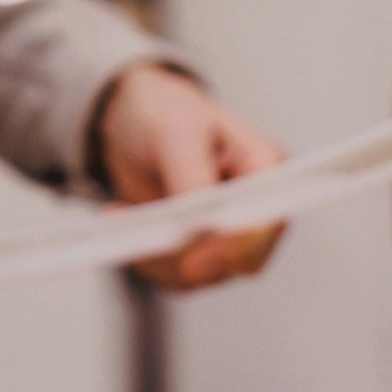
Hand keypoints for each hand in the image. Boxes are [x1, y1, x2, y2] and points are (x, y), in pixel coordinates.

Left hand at [96, 63, 286, 289]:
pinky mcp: (203, 251)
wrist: (138, 123)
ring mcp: (233, 233)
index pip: (268, 224)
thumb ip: (193, 179)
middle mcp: (258, 206)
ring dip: (158, 255)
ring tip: (123, 212)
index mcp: (267, 168)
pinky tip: (127, 222)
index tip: (190, 262)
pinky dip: (147, 259)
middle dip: (185, 253)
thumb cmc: (166, 113)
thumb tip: (202, 231)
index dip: (233, 248)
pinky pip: (181, 278)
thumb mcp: (176, 133)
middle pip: (240, 261)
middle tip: (138, 224)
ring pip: (206, 276)